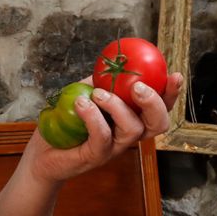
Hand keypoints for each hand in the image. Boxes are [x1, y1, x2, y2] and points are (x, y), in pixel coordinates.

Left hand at [25, 72, 182, 182]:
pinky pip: (102, 136)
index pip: (161, 107)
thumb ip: (101, 81)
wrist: (43, 154)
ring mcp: (114, 148)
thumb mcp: (86, 94)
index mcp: (132, 118)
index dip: (171, 93)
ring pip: (133, 129)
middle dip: (154, 102)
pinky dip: (93, 116)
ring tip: (98, 93)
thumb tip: (113, 59)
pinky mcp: (95, 156)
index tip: (174, 74)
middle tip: (138, 87)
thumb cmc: (67, 124)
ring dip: (117, 106)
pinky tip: (81, 103)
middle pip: (158, 123)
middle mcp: (128, 135)